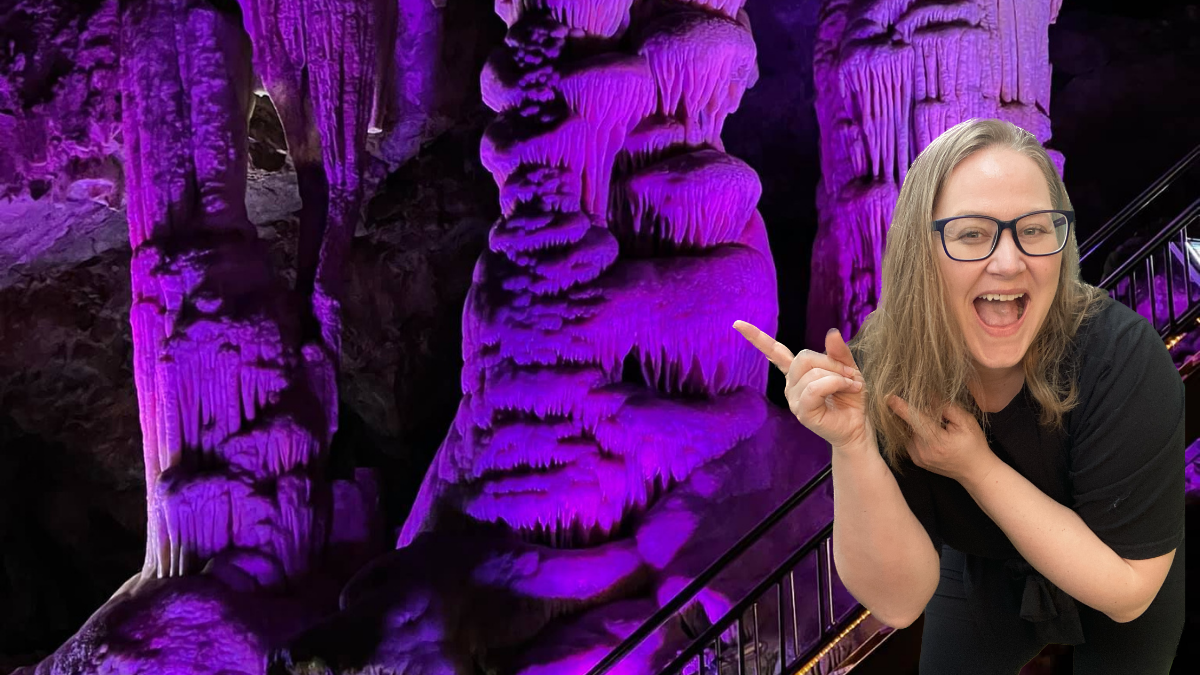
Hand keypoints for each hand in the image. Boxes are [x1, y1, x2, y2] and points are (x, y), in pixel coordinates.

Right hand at [732, 321, 868, 449]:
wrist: (858, 425)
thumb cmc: (850, 398)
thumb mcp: (848, 368)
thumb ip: (838, 352)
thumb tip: (831, 332)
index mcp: (796, 372)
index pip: (774, 351)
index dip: (756, 337)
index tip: (737, 324)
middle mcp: (790, 384)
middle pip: (804, 357)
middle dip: (831, 362)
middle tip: (850, 374)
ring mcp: (794, 399)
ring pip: (812, 372)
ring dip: (838, 376)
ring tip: (851, 386)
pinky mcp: (802, 412)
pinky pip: (814, 388)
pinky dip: (835, 384)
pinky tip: (847, 388)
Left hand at [885, 394, 996, 484]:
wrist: (975, 471)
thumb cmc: (974, 445)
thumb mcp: (966, 422)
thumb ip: (947, 407)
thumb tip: (929, 395)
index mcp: (937, 442)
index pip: (916, 420)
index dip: (902, 408)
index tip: (889, 398)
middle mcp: (923, 451)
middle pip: (912, 423)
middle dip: (922, 414)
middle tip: (941, 419)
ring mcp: (917, 457)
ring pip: (910, 430)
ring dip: (919, 424)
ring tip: (940, 430)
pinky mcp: (915, 459)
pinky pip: (910, 438)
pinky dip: (918, 432)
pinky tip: (933, 436)